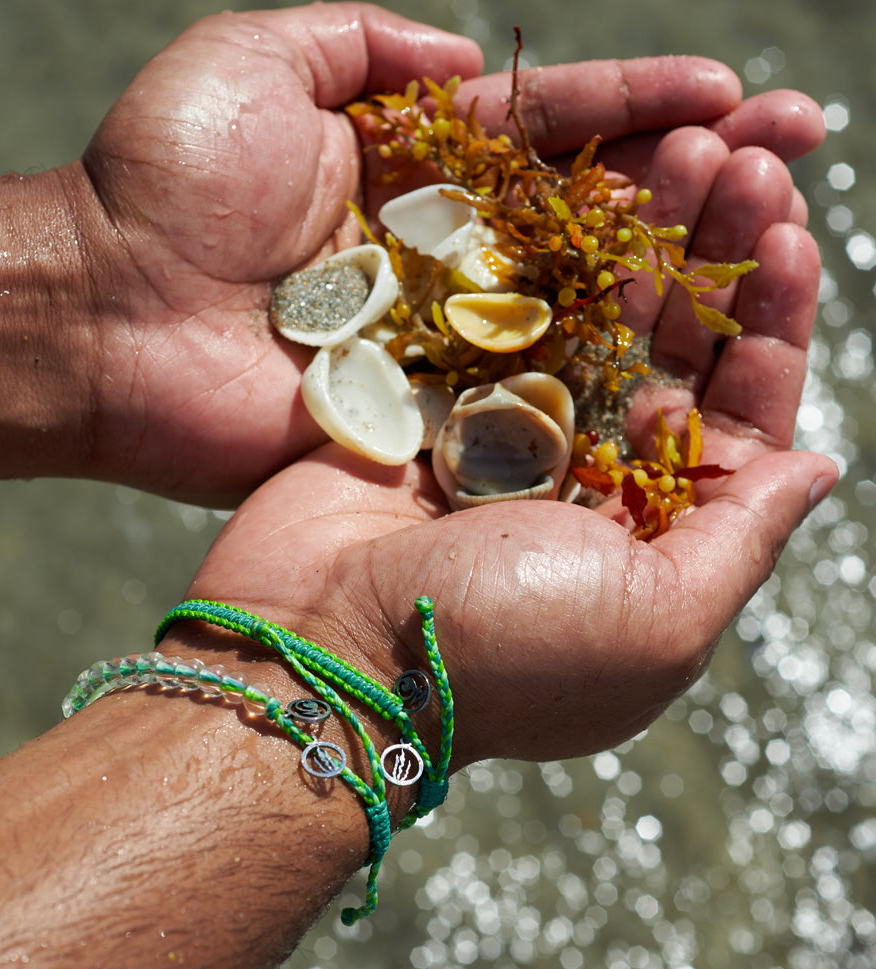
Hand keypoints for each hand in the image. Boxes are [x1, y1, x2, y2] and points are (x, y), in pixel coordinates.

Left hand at [69, 7, 823, 504]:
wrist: (101, 320)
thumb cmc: (158, 185)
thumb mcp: (256, 62)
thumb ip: (363, 47)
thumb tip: (469, 57)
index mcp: (411, 172)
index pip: (551, 129)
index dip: (640, 105)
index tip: (732, 93)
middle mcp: (440, 258)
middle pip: (585, 212)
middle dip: (689, 180)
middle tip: (793, 153)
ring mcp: (438, 340)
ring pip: (575, 299)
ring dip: (670, 266)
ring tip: (771, 226)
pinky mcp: (424, 412)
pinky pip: (525, 385)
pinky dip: (601, 367)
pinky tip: (684, 346)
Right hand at [161, 135, 836, 769]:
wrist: (324, 640)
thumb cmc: (500, 648)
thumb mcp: (657, 620)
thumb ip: (741, 539)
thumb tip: (817, 466)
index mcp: (656, 540)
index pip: (738, 421)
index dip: (771, 330)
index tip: (788, 240)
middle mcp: (591, 485)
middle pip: (673, 356)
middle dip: (713, 261)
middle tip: (745, 164)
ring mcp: (511, 440)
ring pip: (595, 321)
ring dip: (641, 239)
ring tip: (680, 147)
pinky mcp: (441, 405)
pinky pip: (509, 317)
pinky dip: (547, 255)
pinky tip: (584, 192)